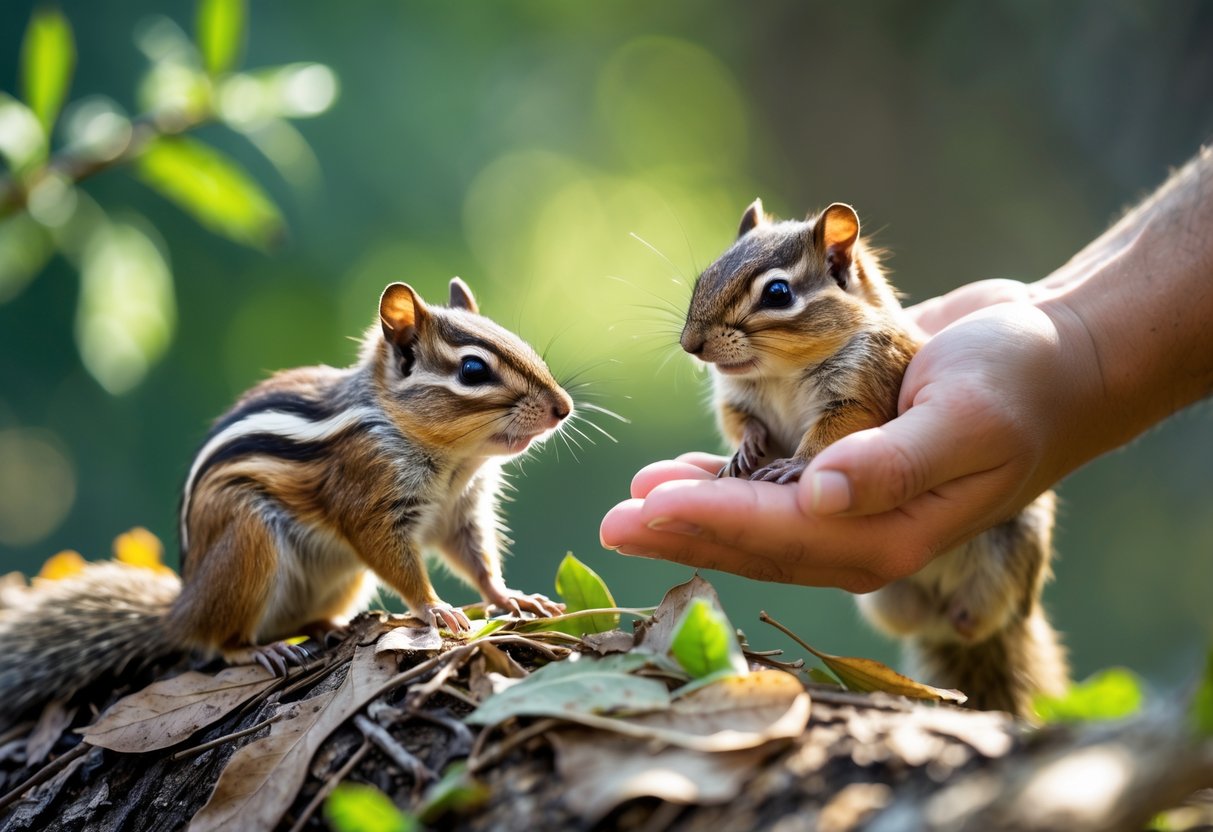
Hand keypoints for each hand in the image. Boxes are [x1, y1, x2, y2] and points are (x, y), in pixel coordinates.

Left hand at [599, 300, 1099, 591]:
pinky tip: (682, 470)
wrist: (1054, 355)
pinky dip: (725, 475)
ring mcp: (852, 501)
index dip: (709, 523)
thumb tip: (821, 497)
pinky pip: (771, 480)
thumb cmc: (1020, 383)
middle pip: (755, 538)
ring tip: (632, 497)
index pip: (782, 536)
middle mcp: (862, 529)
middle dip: (681, 528)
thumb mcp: (967, 417)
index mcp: (890, 534)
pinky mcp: (843, 462)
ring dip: (693, 507)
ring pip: (755, 515)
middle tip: (610, 520)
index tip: (643, 509)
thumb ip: (895, 463)